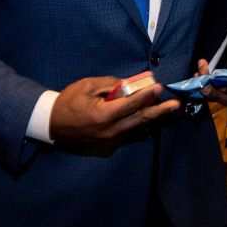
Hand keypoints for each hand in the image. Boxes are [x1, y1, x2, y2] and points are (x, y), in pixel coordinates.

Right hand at [49, 76, 179, 144]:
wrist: (52, 124)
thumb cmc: (68, 101)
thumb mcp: (87, 86)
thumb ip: (110, 84)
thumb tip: (130, 84)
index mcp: (103, 116)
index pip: (131, 104)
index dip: (147, 95)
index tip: (159, 87)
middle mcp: (110, 131)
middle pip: (140, 120)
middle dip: (159, 111)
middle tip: (175, 104)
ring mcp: (110, 139)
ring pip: (137, 127)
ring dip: (153, 118)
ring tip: (168, 110)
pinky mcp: (109, 143)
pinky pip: (129, 132)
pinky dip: (141, 124)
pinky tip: (151, 117)